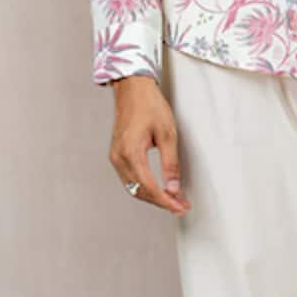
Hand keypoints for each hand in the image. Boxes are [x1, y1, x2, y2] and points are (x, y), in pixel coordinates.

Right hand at [108, 76, 191, 214]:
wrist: (133, 89)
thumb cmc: (149, 105)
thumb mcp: (167, 134)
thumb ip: (170, 164)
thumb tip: (173, 188)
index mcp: (130, 153)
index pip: (149, 187)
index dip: (166, 200)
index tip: (179, 207)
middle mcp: (119, 158)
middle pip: (140, 191)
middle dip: (161, 202)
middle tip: (181, 206)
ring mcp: (115, 157)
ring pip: (134, 188)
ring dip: (154, 196)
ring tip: (174, 199)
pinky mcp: (117, 155)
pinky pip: (130, 179)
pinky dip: (145, 187)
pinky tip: (160, 188)